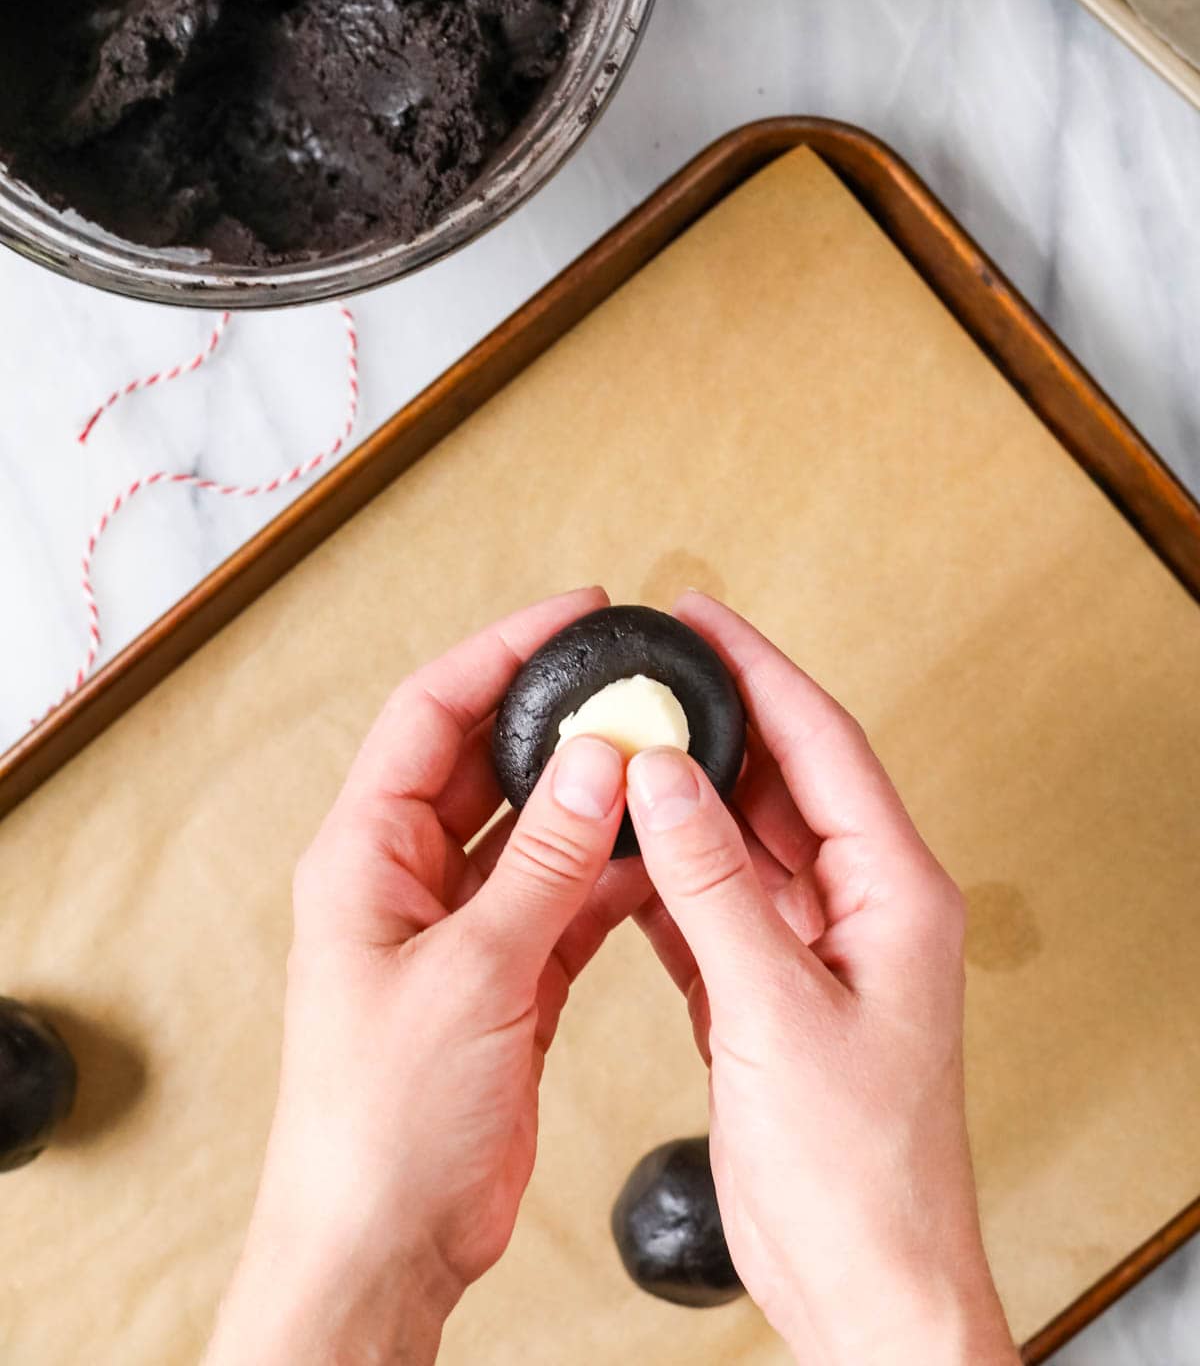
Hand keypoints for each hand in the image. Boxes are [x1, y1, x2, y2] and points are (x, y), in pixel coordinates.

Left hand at [205, 588, 643, 1365]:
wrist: (384, 1248)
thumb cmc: (379, 1126)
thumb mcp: (470, 976)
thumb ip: (542, 864)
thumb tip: (598, 762)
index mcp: (364, 856)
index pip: (429, 714)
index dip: (499, 653)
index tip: (572, 616)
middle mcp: (405, 880)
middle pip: (485, 763)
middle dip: (556, 721)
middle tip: (632, 683)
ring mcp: (456, 931)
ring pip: (531, 832)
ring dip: (590, 801)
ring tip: (660, 760)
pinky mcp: (503, 981)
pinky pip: (559, 901)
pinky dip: (607, 877)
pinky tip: (658, 854)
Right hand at [627, 594, 1017, 1365]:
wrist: (866, 1281)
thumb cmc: (859, 1171)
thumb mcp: (773, 1010)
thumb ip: (714, 885)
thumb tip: (665, 777)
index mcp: (895, 893)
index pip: (824, 744)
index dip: (762, 670)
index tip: (704, 619)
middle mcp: (863, 908)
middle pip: (786, 782)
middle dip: (718, 723)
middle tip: (650, 671)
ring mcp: (819, 950)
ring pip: (747, 842)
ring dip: (689, 799)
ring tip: (623, 747)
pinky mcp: (775, 995)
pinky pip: (719, 907)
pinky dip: (673, 877)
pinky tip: (627, 852)